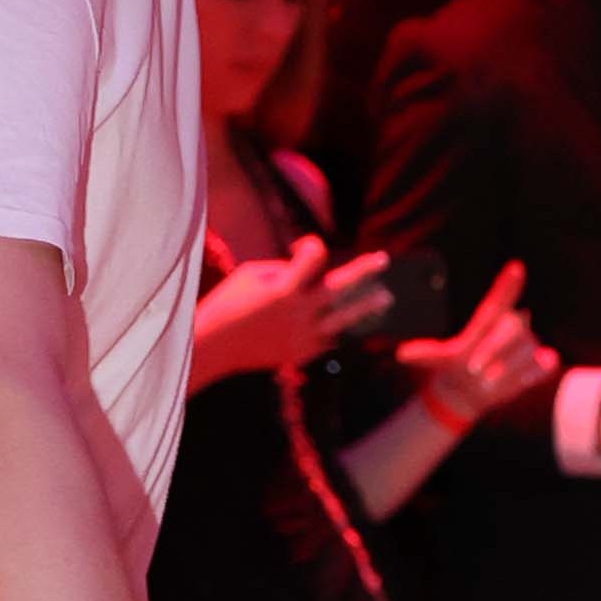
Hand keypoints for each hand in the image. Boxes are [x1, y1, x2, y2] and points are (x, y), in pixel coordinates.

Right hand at [192, 241, 384, 387]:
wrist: (214, 346)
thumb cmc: (230, 303)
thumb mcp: (251, 275)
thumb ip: (284, 268)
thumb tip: (310, 268)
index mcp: (284, 289)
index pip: (314, 256)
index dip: (311, 246)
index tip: (304, 247)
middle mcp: (299, 313)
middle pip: (340, 288)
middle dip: (363, 272)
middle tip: (383, 259)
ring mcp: (304, 336)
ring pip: (345, 319)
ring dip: (366, 307)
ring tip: (385, 298)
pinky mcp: (302, 353)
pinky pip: (330, 340)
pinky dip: (339, 329)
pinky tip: (350, 323)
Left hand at [396, 262, 550, 435]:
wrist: (470, 391)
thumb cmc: (455, 367)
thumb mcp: (439, 359)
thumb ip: (425, 353)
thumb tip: (402, 353)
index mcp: (489, 319)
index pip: (501, 298)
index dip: (509, 284)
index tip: (516, 267)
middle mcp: (512, 326)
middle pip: (513, 327)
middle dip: (494, 348)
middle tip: (474, 369)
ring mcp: (528, 344)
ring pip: (525, 350)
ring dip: (506, 368)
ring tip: (488, 381)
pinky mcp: (540, 363)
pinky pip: (544, 363)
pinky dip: (536, 370)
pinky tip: (524, 375)